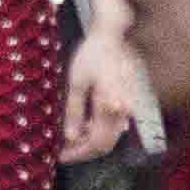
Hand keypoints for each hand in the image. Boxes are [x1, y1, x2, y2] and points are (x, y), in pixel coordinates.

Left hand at [63, 21, 142, 158]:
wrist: (114, 34)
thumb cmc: (93, 53)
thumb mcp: (77, 81)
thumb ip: (75, 112)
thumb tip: (71, 138)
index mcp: (109, 106)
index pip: (96, 143)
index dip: (78, 153)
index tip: (61, 155)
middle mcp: (123, 109)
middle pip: (106, 144)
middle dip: (84, 151)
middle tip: (64, 150)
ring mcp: (128, 105)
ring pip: (111, 135)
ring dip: (91, 140)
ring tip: (71, 135)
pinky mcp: (128, 101)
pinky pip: (115, 123)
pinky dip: (100, 128)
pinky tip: (86, 123)